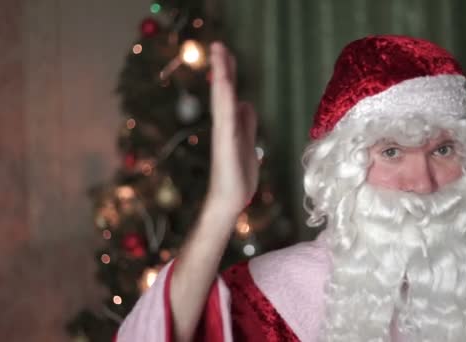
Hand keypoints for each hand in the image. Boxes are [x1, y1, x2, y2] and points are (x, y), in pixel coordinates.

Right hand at [206, 42, 258, 215]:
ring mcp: (224, 132)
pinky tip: (225, 84)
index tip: (225, 51)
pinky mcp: (226, 142)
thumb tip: (245, 103)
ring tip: (219, 53)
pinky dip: (224, 99)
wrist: (230, 199)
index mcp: (230, 124)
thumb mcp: (248, 142)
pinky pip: (225, 116)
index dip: (228, 72)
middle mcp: (225, 124)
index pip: (229, 92)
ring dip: (221, 75)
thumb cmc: (237, 175)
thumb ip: (246, 123)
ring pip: (222, 98)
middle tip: (218, 44)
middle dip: (222, 67)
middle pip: (223, 90)